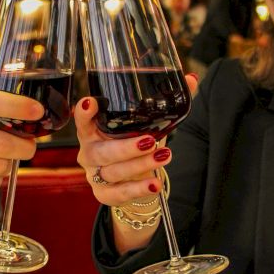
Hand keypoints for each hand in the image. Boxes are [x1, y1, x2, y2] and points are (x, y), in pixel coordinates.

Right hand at [74, 73, 198, 206]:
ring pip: (113, 171)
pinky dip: (138, 189)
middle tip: (150, 140)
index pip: (82, 120)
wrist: (132, 180)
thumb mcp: (146, 125)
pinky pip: (119, 193)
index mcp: (93, 131)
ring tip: (164, 157)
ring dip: (140, 165)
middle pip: (102, 151)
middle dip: (126, 147)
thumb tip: (191, 79)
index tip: (91, 102)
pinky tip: (154, 185)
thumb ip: (165, 105)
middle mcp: (89, 152)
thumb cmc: (133, 145)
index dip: (83, 112)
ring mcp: (94, 175)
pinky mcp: (103, 194)